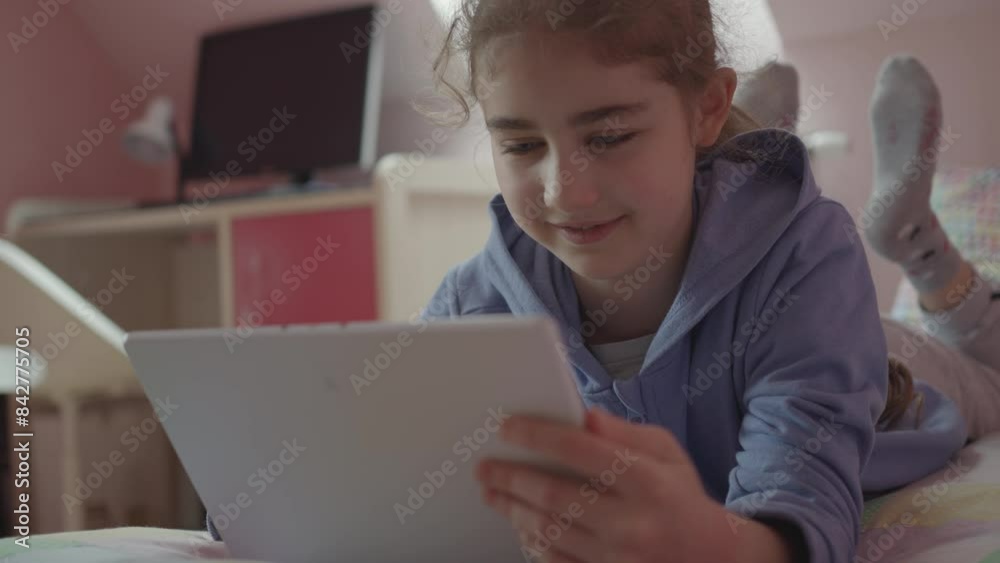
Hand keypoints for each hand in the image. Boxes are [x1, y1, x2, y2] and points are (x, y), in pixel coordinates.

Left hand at [475, 408, 795, 562]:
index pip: (581, 450)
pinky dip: (533, 542)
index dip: (538, 435)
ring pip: (549, 532)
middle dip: (511, 478)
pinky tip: (519, 525)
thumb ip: (623, 432)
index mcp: (647, 480)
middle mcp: (631, 522)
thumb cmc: (681, 496)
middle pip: (555, 497)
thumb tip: (582, 415)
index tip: (507, 427)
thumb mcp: (666, 452)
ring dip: (513, 510)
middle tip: (485, 466)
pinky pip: (557, 562)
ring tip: (493, 492)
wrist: (713, 558)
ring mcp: (618, 558)